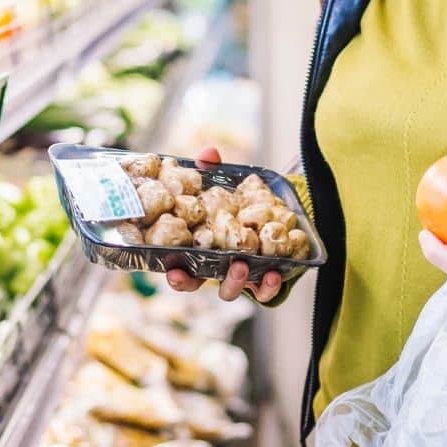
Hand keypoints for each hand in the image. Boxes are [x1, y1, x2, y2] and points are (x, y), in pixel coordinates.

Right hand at [163, 146, 285, 302]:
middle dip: (197, 282)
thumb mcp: (220, 185)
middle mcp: (212, 266)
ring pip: (229, 290)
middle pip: (198, 284)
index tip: (173, 271)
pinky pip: (263, 292)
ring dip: (234, 281)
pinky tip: (274, 272)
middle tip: (201, 273)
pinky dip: (268, 287)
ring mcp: (237, 275)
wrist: (273, 213)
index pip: (178, 267)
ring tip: (241, 263)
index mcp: (195, 248)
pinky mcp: (262, 280)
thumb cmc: (234, 203)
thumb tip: (209, 153)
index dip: (174, 274)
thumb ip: (211, 170)